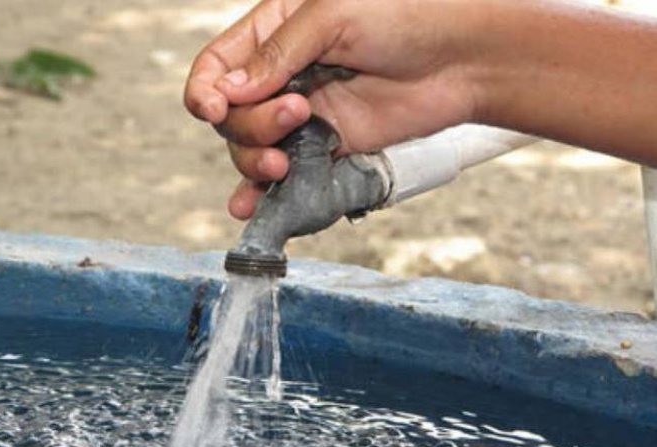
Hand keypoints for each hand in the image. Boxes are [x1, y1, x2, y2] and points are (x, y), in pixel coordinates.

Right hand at [184, 0, 483, 218]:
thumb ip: (277, 54)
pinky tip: (250, 207)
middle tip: (296, 114)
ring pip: (251, 148)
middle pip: (232, 115)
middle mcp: (282, 76)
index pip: (216, 64)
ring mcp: (303, 115)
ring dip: (255, 160)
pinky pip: (285, 174)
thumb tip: (226, 92)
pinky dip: (263, 193)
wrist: (462, 57)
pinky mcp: (327, 147)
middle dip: (251, 124)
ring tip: (284, 161)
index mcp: (274, 31)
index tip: (212, 109)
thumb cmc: (405, 14)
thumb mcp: (331, 14)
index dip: (204, 90)